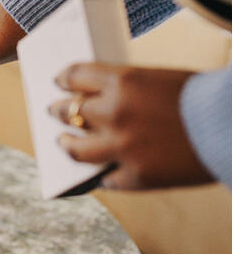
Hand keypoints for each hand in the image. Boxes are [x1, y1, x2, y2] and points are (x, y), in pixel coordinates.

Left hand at [49, 63, 213, 189]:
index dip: (63, 78)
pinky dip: (102, 175)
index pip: (75, 75)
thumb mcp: (156, 79)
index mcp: (122, 81)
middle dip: (58, 110)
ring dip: (66, 144)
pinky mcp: (138, 177)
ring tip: (62, 142)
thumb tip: (98, 98)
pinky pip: (107, 179)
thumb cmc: (200, 98)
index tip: (58, 81)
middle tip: (53, 110)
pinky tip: (98, 174)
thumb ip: (125, 89)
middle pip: (70, 110)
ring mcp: (124, 147)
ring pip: (76, 148)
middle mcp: (116, 112)